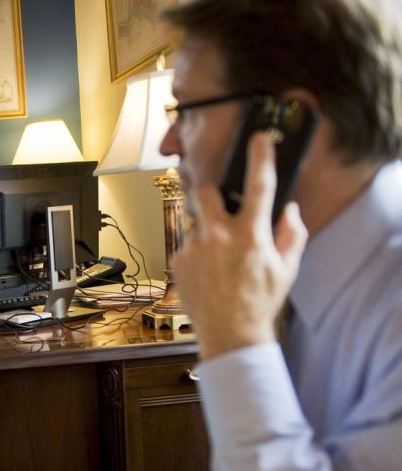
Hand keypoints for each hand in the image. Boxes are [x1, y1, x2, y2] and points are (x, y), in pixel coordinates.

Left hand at [173, 132, 306, 358]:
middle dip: (210, 192)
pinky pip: (187, 244)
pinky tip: (207, 272)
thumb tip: (289, 209)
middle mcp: (219, 236)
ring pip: (195, 221)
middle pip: (204, 190)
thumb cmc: (260, 301)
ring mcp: (195, 248)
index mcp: (251, 234)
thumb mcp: (287, 268)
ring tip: (217, 256)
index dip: (260, 155)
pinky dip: (197, 252)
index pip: (259, 184)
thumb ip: (291, 233)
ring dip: (205, 229)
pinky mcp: (178, 260)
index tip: (260, 138)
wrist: (230, 332)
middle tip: (220, 207)